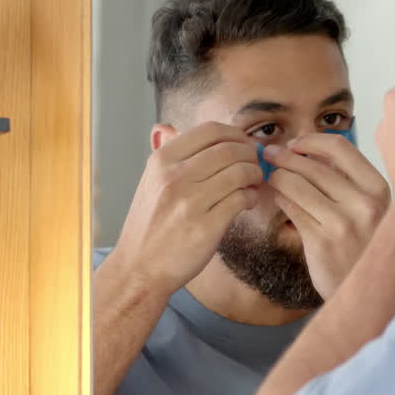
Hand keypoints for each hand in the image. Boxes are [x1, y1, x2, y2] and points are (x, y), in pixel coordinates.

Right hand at [111, 122, 261, 296]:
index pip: (211, 131)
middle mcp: (175, 177)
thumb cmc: (150, 224)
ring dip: (254, 176)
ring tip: (253, 184)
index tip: (243, 145)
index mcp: (162, 160)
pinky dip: (251, 198)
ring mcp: (190, 202)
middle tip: (254, 166)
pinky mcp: (206, 226)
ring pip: (240, 172)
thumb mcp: (150, 181)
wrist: (139, 268)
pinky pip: (241, 199)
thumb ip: (167, 155)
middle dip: (250, 155)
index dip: (236, 134)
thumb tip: (170, 127)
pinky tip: (245, 202)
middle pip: (231, 149)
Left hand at [264, 134, 390, 297]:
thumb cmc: (364, 247)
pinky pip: (290, 208)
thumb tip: (307, 151)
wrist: (369, 292)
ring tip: (272, 178)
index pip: (340, 148)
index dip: (311, 141)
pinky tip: (279, 199)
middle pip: (313, 165)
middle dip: (285, 157)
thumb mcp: (372, 210)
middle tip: (270, 155)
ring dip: (278, 177)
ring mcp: (342, 222)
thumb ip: (348, 182)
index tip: (295, 144)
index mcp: (378, 188)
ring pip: (296, 184)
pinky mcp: (321, 241)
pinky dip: (280, 199)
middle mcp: (364, 203)